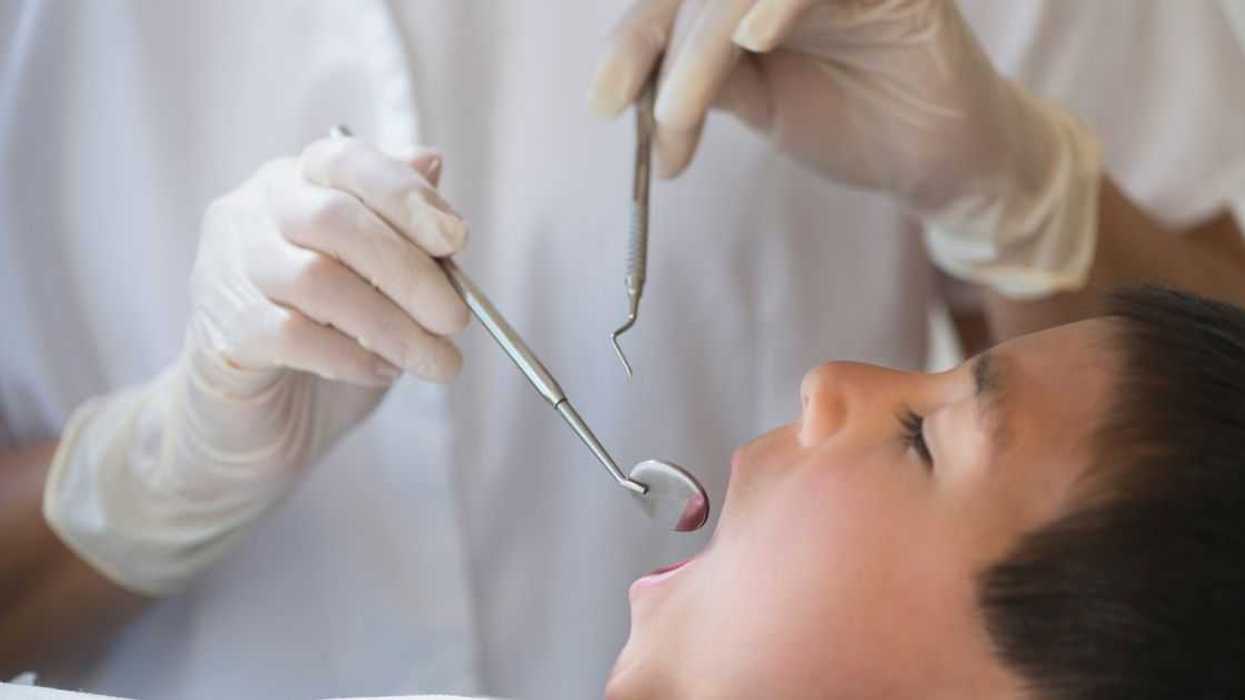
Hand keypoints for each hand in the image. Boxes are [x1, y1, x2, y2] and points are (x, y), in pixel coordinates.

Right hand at [195, 135, 468, 384]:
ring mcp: (227, 271)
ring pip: (315, 279)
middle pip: (331, 219)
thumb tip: (431, 161)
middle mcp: (251, 215)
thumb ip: (403, 227)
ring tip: (436, 360)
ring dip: (392, 325)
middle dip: (408, 270)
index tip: (457, 238)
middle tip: (456, 319)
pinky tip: (383, 373)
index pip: (344, 161)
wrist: (253, 419)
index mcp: (293, 184)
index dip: (404, 194)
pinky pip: (291, 335)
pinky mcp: (222, 332)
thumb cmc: (327, 337)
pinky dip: (351, 356)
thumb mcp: (379, 280)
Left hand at [590, 0, 1100, 297]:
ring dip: (703, 44)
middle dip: (655, 46)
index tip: (604, 104)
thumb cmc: (853, 123)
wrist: (937, 160)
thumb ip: (706, 83)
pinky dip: (779, 1)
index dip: (632, 42)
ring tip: (683, 112)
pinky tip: (755, 40)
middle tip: (651, 122)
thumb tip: (632, 91)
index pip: (675, 1)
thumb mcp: (760, 107)